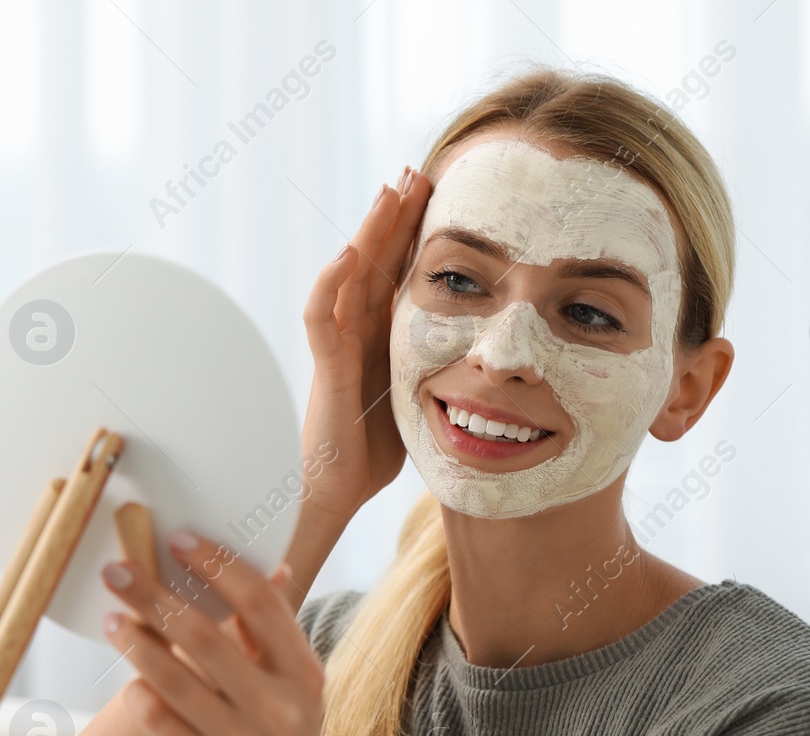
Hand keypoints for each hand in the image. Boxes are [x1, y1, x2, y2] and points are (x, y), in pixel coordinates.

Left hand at [99, 531, 330, 735]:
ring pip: (175, 678)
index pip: (260, 603)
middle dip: (154, 596)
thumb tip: (274, 569)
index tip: (179, 539)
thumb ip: (276, 637)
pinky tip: (132, 685)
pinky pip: (161, 723)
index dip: (217, 566)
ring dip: (136, 642)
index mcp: (300, 673)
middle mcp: (276, 705)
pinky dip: (142, 698)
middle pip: (205, 635)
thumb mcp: (298, 693)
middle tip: (117, 569)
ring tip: (111, 619)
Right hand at [299, 164, 432, 526]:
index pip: (398, 269)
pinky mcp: (325, 369)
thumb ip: (437, 367)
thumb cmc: (374, 451)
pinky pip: (321, 317)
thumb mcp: (418, 396)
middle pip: (376, 259)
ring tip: (388, 191)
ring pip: (349, 274)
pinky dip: (332, 283)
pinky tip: (350, 252)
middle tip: (417, 170)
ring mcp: (337, 346)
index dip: (416, 232)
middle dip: (395, 215)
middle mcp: (357, 331)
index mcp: (381, 334)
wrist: (337, 492)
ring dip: (368, 232)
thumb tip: (488, 361)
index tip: (443, 193)